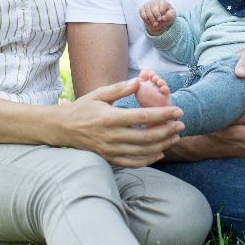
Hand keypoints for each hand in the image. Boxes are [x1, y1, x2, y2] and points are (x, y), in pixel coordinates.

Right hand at [58, 79, 184, 167]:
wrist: (62, 129)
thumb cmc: (82, 108)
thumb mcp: (99, 94)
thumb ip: (120, 89)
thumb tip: (139, 81)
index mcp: (110, 118)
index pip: (143, 117)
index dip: (163, 115)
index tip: (178, 111)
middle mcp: (111, 136)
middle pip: (147, 136)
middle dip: (167, 131)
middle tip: (181, 125)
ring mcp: (110, 150)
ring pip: (142, 151)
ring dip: (162, 145)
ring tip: (175, 137)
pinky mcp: (109, 159)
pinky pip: (132, 163)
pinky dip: (148, 160)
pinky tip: (160, 153)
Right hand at [139, 0, 175, 34]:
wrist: (162, 17)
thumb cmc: (167, 15)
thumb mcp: (172, 16)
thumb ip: (169, 16)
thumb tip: (163, 18)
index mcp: (162, 2)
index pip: (161, 8)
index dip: (160, 15)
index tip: (162, 19)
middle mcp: (154, 2)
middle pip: (153, 9)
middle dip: (155, 18)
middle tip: (157, 24)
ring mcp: (148, 5)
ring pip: (147, 12)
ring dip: (150, 20)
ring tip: (154, 24)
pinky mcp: (142, 8)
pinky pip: (141, 13)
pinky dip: (145, 19)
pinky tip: (149, 22)